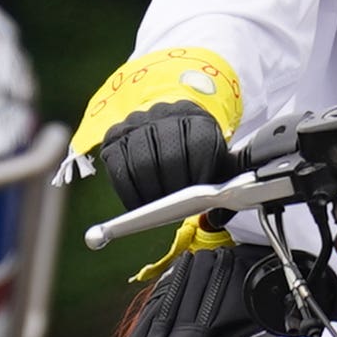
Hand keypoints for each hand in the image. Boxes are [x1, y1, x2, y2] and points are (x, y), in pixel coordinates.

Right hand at [92, 99, 233, 208]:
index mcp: (198, 120)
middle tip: (176, 210)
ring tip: (157, 210)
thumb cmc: (196, 155)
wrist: (168, 130)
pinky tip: (138, 205)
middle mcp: (166, 115)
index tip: (199, 200)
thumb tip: (214, 221)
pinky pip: (118, 168)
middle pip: (169, 156)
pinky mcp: (115, 136)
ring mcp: (137, 123)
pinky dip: (128, 192)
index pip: (200, 146)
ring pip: (141, 163)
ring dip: (150, 193)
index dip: (199, 176)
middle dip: (173, 190)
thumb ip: (222, 187)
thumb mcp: (216, 164)